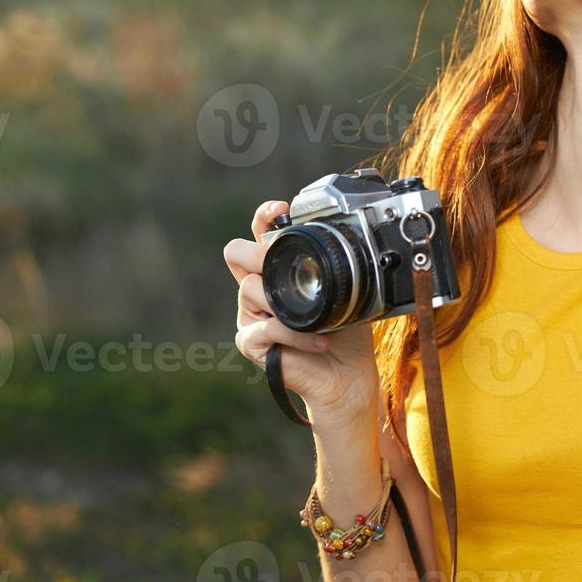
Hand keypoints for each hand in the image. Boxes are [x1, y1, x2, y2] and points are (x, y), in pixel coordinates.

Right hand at [224, 199, 379, 420]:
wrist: (346, 372)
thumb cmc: (345, 330)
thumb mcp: (344, 290)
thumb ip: (333, 266)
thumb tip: (342, 237)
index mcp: (278, 269)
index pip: (260, 233)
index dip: (265, 217)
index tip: (281, 209)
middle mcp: (259, 287)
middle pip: (235, 253)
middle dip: (258, 254)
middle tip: (287, 268)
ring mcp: (251, 314)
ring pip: (249, 289)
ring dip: (287, 303)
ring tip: (317, 319)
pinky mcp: (251, 342)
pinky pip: (266, 328)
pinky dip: (297, 335)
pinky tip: (319, 341)